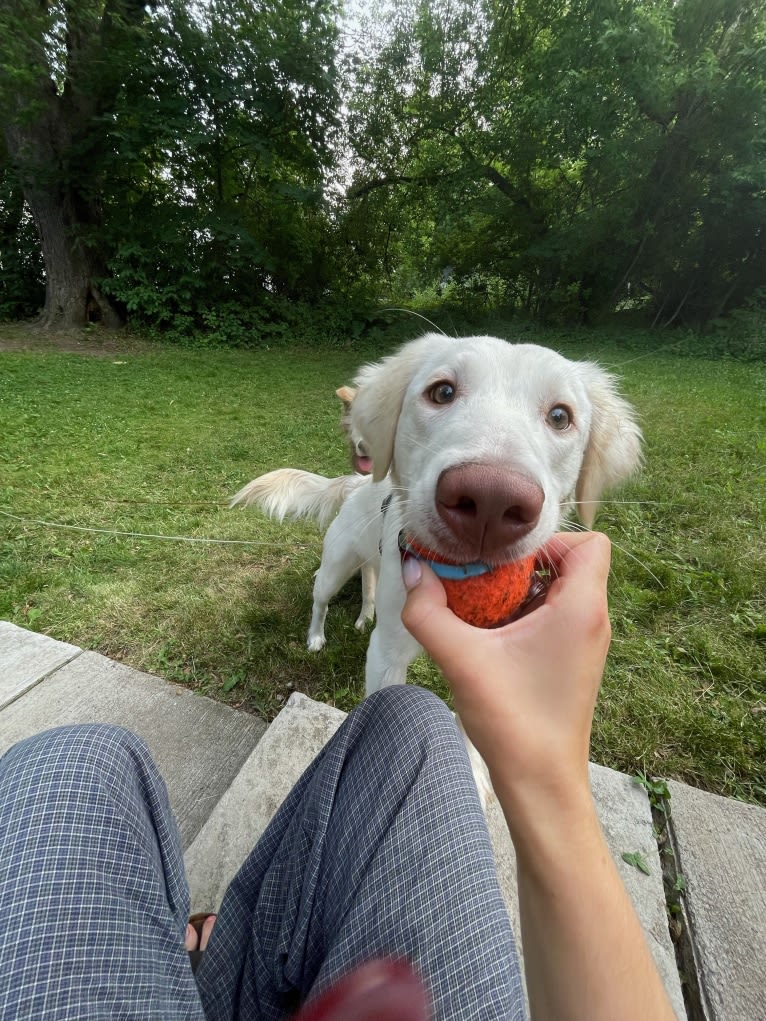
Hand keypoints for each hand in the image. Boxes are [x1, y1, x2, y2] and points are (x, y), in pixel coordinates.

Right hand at [400, 531, 611, 801]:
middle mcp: (592, 619)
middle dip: (521, 562)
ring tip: (480, 603)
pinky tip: (488, 632)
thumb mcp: (461, 660)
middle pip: (568, 560)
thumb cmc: (514, 722)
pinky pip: (552, 614)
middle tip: (481, 575)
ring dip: (518, 588)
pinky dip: (521, 611)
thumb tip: (411, 570)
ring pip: (558, 588)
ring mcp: (583, 641)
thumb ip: (428, 612)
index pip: (589, 541)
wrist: (542, 785)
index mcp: (582, 608)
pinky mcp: (570, 659)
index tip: (503, 559)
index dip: (546, 539)